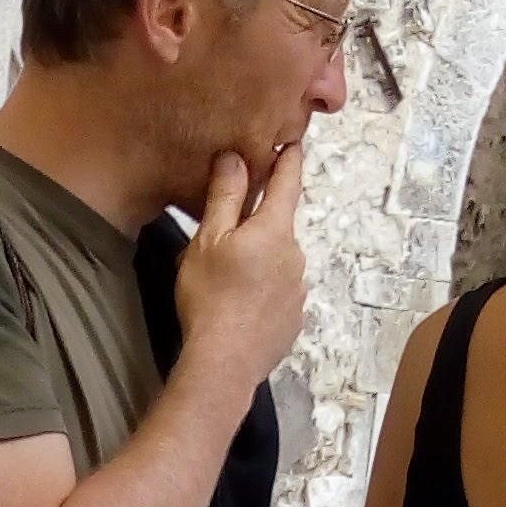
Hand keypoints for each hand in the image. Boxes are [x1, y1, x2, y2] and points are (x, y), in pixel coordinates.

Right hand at [175, 135, 308, 391]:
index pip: (288, 180)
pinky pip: (278, 296)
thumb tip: (236, 157)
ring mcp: (297, 289)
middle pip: (277, 227)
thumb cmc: (210, 299)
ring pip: (277, 263)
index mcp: (275, 229)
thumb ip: (225, 196)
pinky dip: (262, 295)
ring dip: (258, 263)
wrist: (223, 365)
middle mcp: (295, 254)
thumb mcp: (208, 241)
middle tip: (224, 240)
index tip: (290, 141)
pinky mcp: (293, 320)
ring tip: (227, 284)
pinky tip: (240, 309)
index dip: (288, 158)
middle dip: (257, 225)